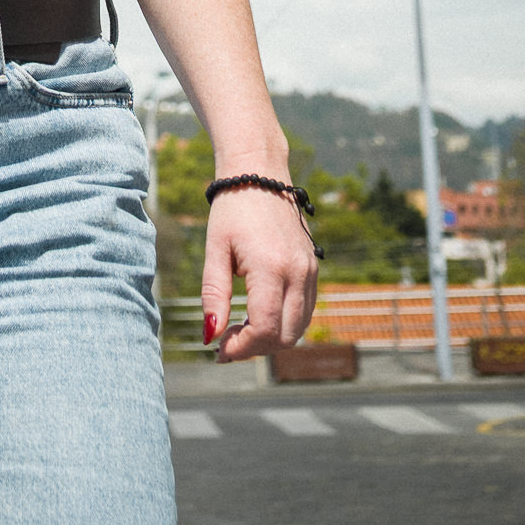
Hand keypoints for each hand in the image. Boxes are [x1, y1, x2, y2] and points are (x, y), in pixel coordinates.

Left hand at [200, 183, 319, 361]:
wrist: (259, 174)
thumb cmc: (232, 209)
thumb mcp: (215, 249)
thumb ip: (213, 295)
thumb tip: (210, 337)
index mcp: (271, 267)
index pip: (265, 328)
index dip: (242, 348)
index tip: (218, 351)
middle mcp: (298, 273)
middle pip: (285, 336)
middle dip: (255, 348)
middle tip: (226, 344)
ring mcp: (311, 271)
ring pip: (298, 328)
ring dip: (271, 339)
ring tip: (239, 331)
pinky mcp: (314, 269)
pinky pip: (305, 311)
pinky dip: (284, 324)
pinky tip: (258, 317)